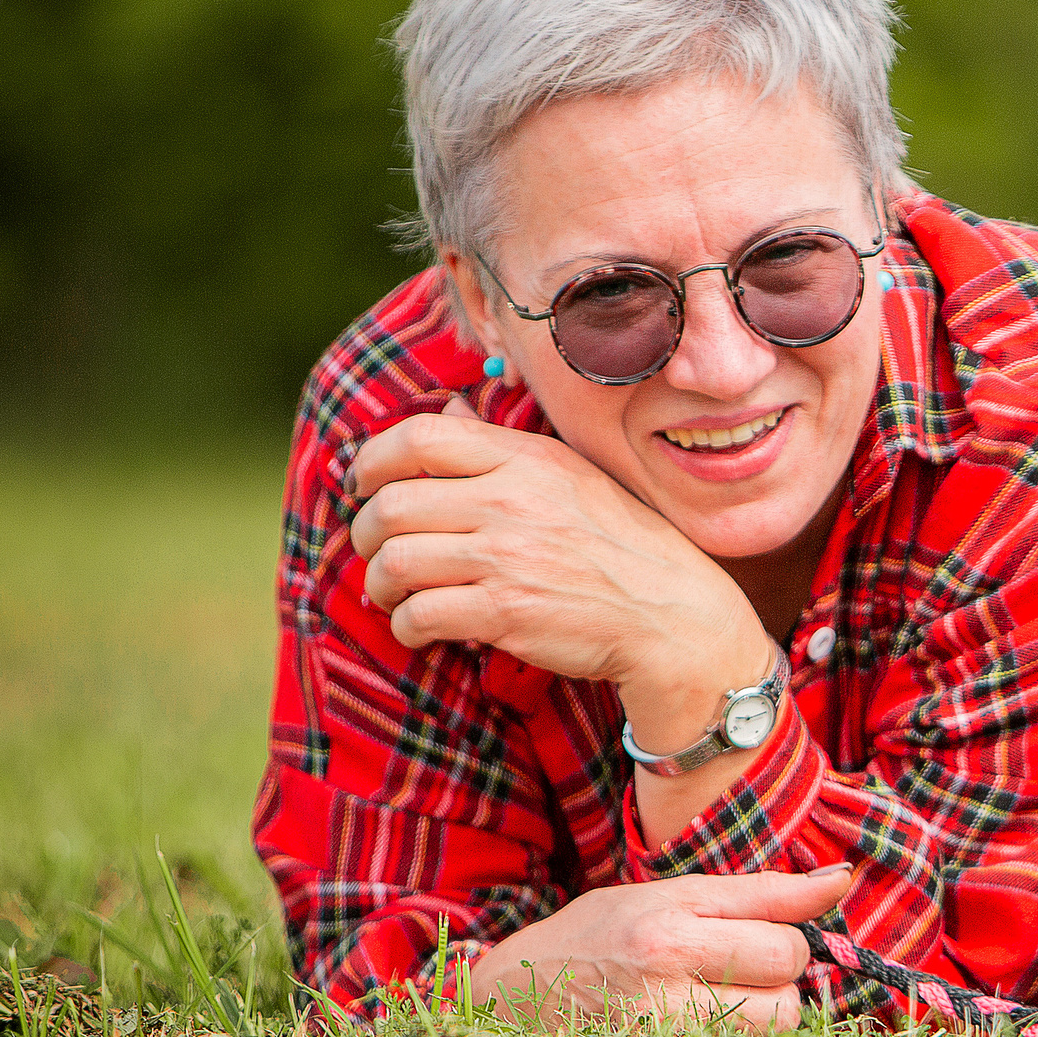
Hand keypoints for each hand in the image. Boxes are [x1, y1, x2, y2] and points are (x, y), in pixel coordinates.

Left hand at [346, 395, 768, 700]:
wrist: (672, 615)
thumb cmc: (622, 545)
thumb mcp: (570, 476)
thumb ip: (501, 446)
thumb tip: (446, 408)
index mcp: (526, 460)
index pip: (419, 437)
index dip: (373, 461)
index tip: (365, 485)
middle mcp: (510, 501)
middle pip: (391, 507)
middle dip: (365, 535)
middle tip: (375, 552)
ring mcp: (507, 558)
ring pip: (394, 563)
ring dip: (379, 585)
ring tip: (392, 594)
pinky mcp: (505, 613)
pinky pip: (419, 615)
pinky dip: (406, 626)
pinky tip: (420, 628)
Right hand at [463, 866, 852, 1030]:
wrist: (513, 993)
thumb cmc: (603, 931)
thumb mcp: (672, 893)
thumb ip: (760, 891)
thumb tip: (842, 878)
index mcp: (669, 928)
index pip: (783, 942)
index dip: (789, 938)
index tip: (767, 934)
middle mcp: (664, 988)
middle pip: (787, 995)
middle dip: (779, 978)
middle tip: (737, 966)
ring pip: (771, 1034)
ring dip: (764, 1015)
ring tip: (717, 996)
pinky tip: (700, 1026)